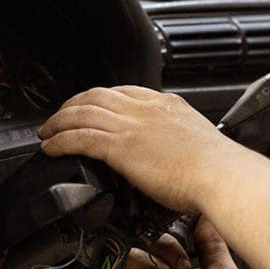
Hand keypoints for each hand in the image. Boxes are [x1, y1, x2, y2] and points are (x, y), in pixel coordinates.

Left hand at [38, 86, 232, 213]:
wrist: (222, 176)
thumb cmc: (219, 170)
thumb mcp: (199, 144)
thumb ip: (180, 143)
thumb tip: (174, 158)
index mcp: (168, 105)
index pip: (125, 92)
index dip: (102, 98)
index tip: (93, 108)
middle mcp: (147, 109)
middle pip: (97, 95)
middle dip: (73, 105)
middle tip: (61, 117)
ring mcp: (133, 126)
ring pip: (82, 112)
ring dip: (59, 121)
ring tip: (47, 132)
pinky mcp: (121, 147)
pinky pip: (79, 137)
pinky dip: (60, 141)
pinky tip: (51, 148)